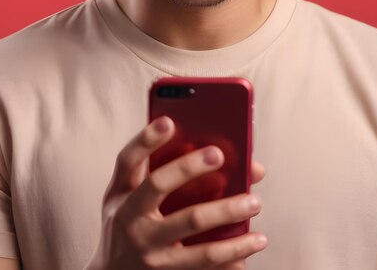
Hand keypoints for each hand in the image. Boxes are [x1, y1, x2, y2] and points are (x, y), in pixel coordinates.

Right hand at [83, 116, 266, 269]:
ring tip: (255, 203)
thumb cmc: (131, 222)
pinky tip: (250, 244)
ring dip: (228, 213)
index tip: (169, 121)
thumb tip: (217, 153)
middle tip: (219, 154)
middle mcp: (129, 220)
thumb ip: (161, 170)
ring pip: (192, 227)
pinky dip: (231, 255)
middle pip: (159, 185)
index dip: (146, 139)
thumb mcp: (131, 197)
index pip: (128, 160)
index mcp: (121, 194)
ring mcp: (147, 251)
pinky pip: (203, 266)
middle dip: (190, 167)